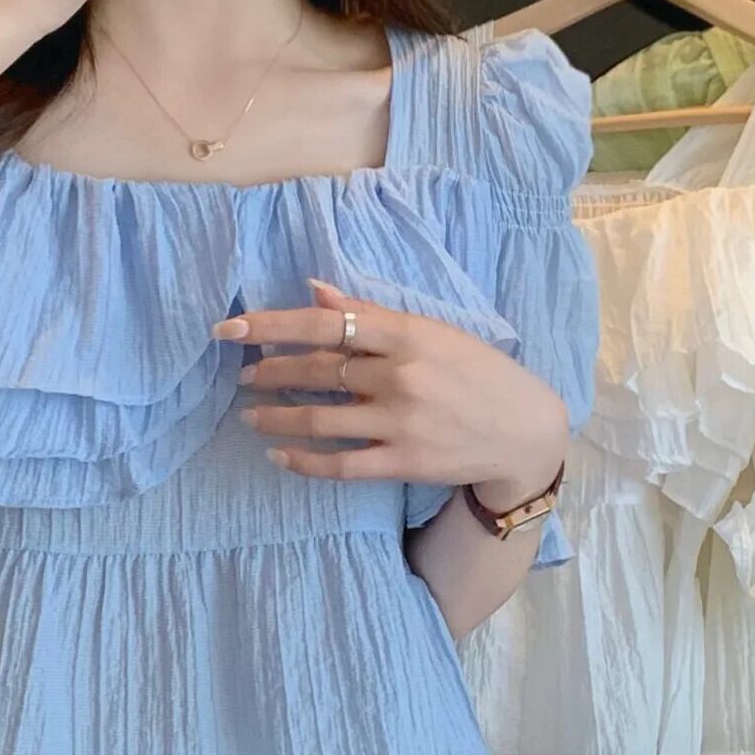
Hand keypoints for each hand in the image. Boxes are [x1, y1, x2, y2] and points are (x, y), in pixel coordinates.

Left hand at [220, 280, 567, 502]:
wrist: (524, 429)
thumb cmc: (477, 372)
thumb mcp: (433, 331)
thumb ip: (372, 314)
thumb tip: (315, 291)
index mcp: (407, 333)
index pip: (325, 324)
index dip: (270, 325)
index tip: (230, 329)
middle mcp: (400, 374)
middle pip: (316, 368)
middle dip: (269, 371)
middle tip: (245, 375)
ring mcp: (400, 421)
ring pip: (318, 417)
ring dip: (275, 415)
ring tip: (251, 413)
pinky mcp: (402, 462)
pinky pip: (338, 463)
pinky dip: (302, 459)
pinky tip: (278, 453)